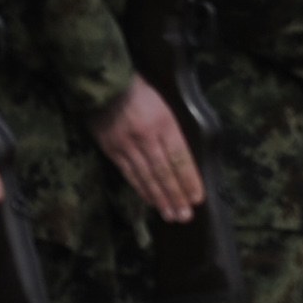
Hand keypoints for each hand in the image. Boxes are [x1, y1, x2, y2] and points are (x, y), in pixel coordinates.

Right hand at [93, 78, 203, 221]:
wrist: (106, 85)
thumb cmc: (142, 93)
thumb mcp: (166, 106)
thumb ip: (174, 133)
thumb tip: (184, 162)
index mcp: (164, 124)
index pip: (180, 158)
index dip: (189, 180)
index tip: (197, 198)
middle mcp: (145, 137)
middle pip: (164, 172)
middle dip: (176, 196)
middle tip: (185, 216)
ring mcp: (126, 145)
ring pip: (146, 177)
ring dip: (160, 198)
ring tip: (171, 215)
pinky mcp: (110, 149)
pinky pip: (128, 174)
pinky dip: (141, 189)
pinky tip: (150, 200)